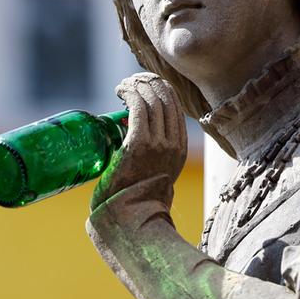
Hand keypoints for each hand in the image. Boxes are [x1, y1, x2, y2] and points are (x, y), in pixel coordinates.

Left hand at [90, 72, 187, 211]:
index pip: (175, 107)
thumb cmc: (135, 198)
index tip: (144, 83)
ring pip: (152, 99)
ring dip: (136, 85)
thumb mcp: (153, 172)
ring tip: (123, 86)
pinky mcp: (139, 144)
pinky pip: (138, 108)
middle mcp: (173, 144)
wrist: (131, 217)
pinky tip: (120, 91)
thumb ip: (150, 153)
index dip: (160, 88)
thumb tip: (131, 131)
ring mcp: (158, 144)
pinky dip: (129, 94)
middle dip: (148, 82)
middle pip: (165, 98)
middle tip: (131, 81)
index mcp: (179, 149)